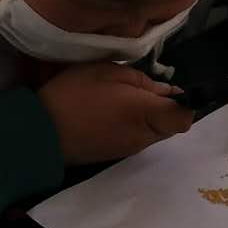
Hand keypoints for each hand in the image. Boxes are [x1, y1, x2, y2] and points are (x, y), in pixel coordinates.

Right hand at [39, 63, 192, 165]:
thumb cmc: (75, 94)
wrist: (42, 133)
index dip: (185, 103)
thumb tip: (167, 92)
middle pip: (171, 124)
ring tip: (121, 98)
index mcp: (145, 113)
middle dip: (164, 108)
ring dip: (147, 116)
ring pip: (154, 131)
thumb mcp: (107, 72)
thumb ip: (142, 81)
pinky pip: (137, 137)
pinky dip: (133, 125)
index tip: (171, 91)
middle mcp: (144, 136)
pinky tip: (111, 112)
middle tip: (139, 89)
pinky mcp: (118, 155)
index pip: (185, 117)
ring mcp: (131, 148)